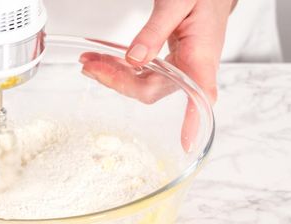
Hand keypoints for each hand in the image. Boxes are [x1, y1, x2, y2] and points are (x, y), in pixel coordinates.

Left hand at [80, 0, 234, 150]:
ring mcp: (179, 70)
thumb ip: (155, 30)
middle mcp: (192, 69)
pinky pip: (140, 73)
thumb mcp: (178, 3)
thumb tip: (134, 58)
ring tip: (89, 61)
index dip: (192, 122)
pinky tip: (102, 59)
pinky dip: (118, 67)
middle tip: (90, 66)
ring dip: (112, 75)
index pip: (198, 96)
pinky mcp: (169, 66)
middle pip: (150, 89)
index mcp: (202, 57)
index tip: (187, 143)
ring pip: (140, 84)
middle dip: (117, 81)